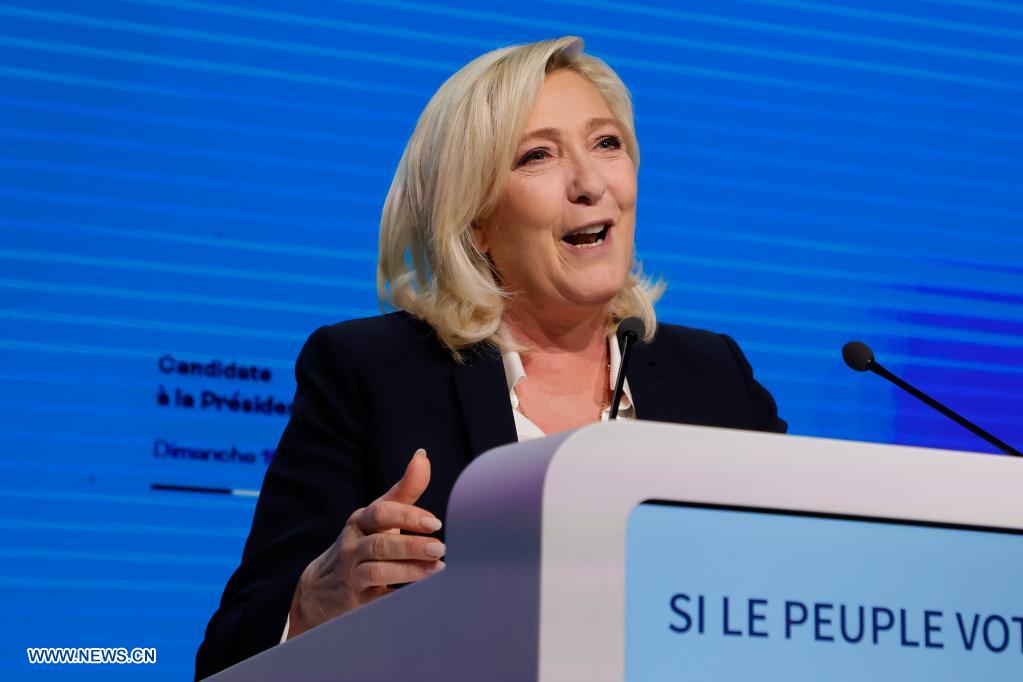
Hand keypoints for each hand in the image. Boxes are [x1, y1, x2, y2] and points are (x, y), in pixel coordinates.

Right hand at [286, 449, 444, 638]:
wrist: (319, 589)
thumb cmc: (362, 543)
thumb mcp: (378, 517)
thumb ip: (404, 490)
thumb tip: (422, 455)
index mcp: (360, 521)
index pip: (381, 513)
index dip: (407, 516)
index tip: (435, 522)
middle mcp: (353, 546)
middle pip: (381, 544)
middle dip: (411, 546)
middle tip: (440, 548)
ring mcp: (351, 575)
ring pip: (378, 572)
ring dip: (409, 571)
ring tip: (437, 568)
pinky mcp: (354, 603)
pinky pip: (377, 600)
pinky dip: (398, 596)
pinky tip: (422, 593)